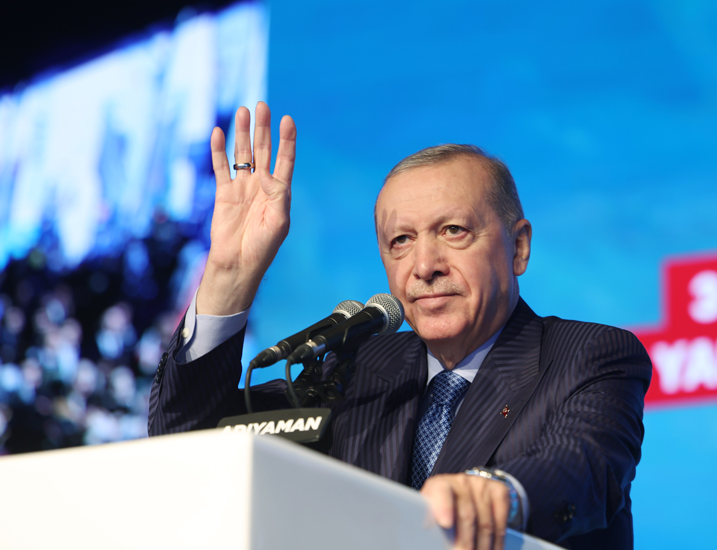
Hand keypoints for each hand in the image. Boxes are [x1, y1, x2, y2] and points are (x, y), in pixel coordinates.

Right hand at [197, 102, 296, 314]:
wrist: (238, 263)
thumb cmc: (263, 247)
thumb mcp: (278, 222)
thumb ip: (277, 196)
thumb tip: (267, 174)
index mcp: (279, 192)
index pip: (284, 159)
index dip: (286, 140)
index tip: (287, 119)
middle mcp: (261, 185)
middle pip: (263, 150)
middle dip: (263, 128)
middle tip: (262, 106)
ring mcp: (242, 188)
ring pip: (242, 154)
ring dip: (242, 133)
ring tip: (242, 111)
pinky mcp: (224, 193)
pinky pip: (221, 167)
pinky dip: (218, 151)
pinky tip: (219, 133)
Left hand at [422, 473, 510, 549]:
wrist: (464, 494)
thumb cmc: (444, 510)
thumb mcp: (433, 515)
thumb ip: (432, 524)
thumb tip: (431, 541)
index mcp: (439, 485)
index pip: (441, 491)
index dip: (443, 506)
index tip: (445, 523)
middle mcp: (461, 481)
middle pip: (467, 515)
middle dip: (466, 542)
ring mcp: (482, 484)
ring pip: (485, 523)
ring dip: (483, 546)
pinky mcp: (499, 491)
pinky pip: (501, 521)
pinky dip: (498, 541)